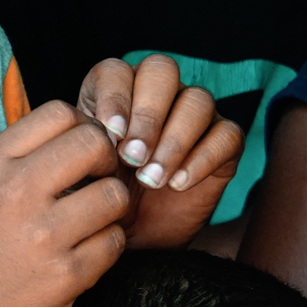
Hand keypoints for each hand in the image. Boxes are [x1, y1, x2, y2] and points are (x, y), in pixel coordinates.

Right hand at [0, 101, 129, 306]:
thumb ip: (19, 157)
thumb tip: (79, 134)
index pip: (60, 112)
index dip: (82, 126)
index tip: (81, 151)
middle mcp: (17, 192)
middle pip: (95, 144)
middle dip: (106, 160)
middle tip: (98, 181)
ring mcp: (44, 235)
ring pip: (115, 195)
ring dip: (111, 207)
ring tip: (92, 220)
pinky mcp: (65, 276)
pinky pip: (114, 242)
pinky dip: (106, 245)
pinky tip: (85, 251)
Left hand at [79, 55, 243, 248]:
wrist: (132, 236)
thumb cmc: (101, 198)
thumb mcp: (80, 173)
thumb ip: (82, 147)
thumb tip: (96, 131)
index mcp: (116, 91)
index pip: (117, 70)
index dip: (115, 97)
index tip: (110, 136)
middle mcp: (157, 93)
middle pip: (162, 70)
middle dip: (147, 115)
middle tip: (132, 158)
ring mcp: (193, 115)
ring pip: (197, 100)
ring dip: (173, 140)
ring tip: (152, 179)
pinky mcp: (223, 142)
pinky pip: (226, 134)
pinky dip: (203, 158)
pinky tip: (178, 184)